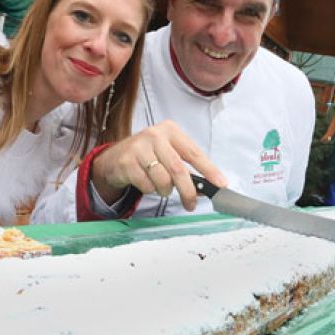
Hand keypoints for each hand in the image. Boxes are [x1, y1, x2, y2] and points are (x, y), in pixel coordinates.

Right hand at [91, 120, 227, 210]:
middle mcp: (155, 135)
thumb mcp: (167, 154)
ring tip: (161, 187)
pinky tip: (145, 183)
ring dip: (165, 191)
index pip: (194, 153)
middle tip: (191, 204)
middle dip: (188, 191)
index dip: (209, 170)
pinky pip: (146, 185)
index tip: (220, 184)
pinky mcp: (126, 162)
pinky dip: (149, 190)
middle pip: (178, 169)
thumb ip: (185, 167)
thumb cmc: (147, 156)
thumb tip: (204, 188)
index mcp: (170, 131)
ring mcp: (139, 148)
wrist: (114, 159)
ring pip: (162, 180)